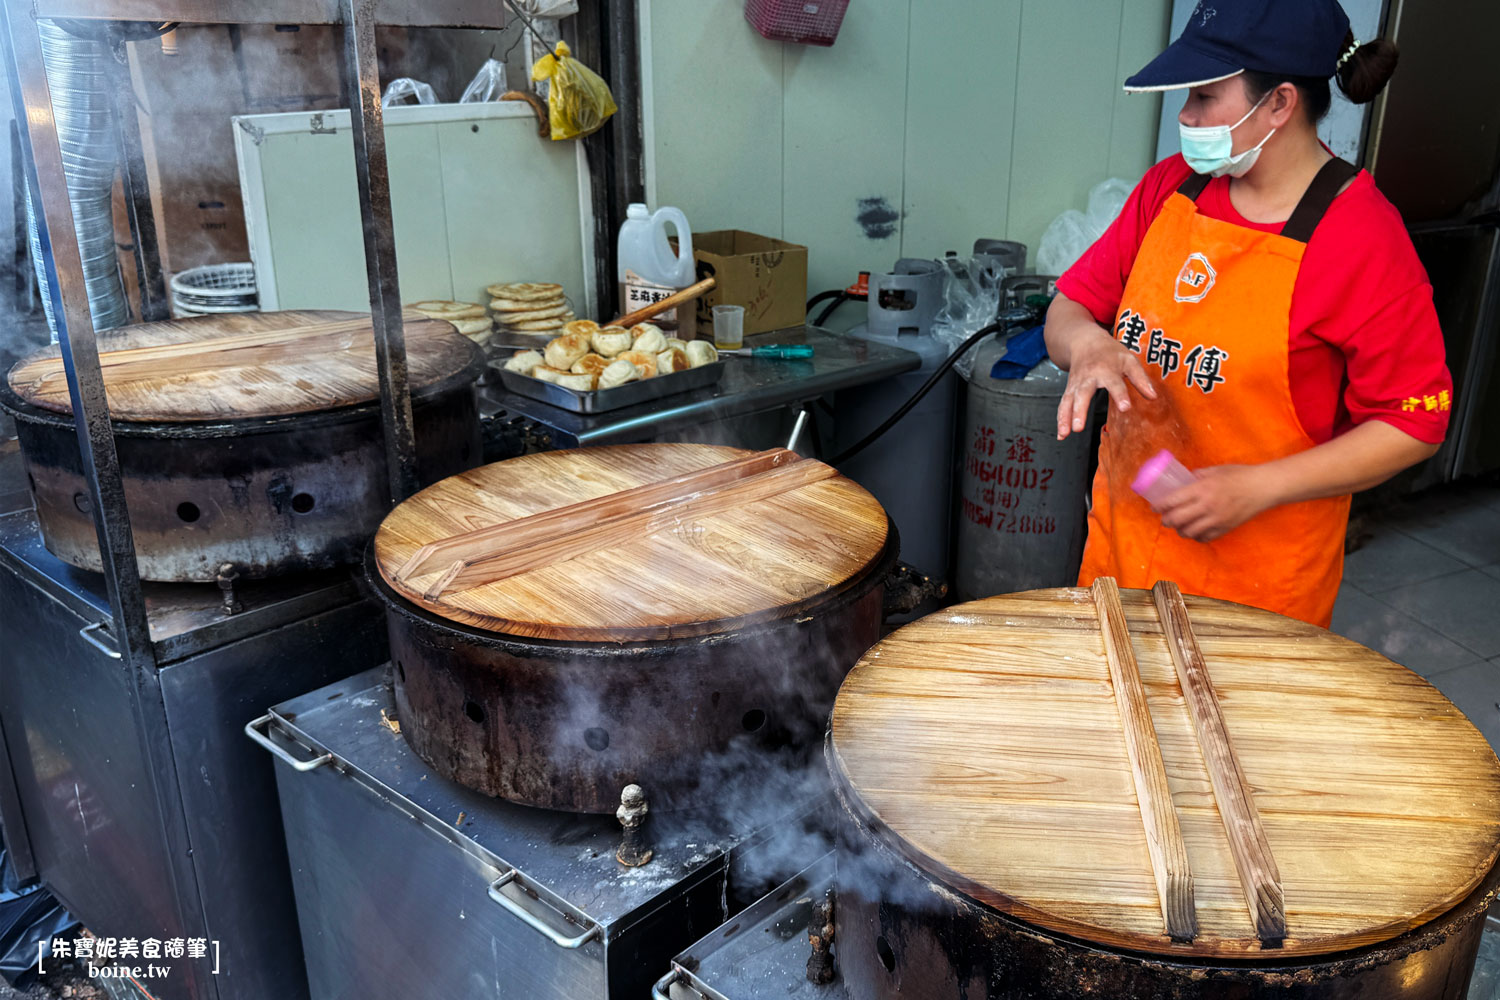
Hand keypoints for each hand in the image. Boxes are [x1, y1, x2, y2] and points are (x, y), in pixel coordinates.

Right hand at [1055, 329, 1157, 440]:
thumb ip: (1140, 379)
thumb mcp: (1129, 360)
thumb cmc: (1110, 353)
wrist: (1086, 342)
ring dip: (1066, 418)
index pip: (1114, 383)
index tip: (1125, 407)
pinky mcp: (1070, 390)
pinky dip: (1061, 419)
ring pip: (1069, 401)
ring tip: (1065, 433)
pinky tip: (1061, 434)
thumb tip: (1153, 397)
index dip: (1120, 395)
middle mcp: (1088, 377)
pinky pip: (1063, 405)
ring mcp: (1076, 384)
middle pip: (1083, 394)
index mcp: (1107, 369)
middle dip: (1079, 411)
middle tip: (1079, 427)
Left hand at [1154, 465, 1277, 542]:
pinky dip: (1196, 536)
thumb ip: (1197, 476)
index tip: (1155, 507)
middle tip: (1164, 519)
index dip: (1159, 507)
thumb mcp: (1215, 470)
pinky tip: (1195, 532)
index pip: (1172, 501)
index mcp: (1202, 489)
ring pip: (1188, 532)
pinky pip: (1204, 538)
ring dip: (1180, 531)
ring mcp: (1216, 519)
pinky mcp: (1225, 528)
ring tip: (1178, 527)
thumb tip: (1183, 480)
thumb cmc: (1239, 475)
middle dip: (1166, 521)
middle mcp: (1207, 506)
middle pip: (1176, 519)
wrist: (1263, 487)